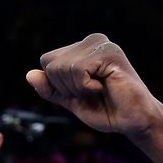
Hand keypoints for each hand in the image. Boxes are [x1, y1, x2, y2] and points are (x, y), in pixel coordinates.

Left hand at [26, 33, 162, 137]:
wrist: (133, 122)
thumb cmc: (106, 110)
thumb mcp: (71, 101)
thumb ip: (50, 89)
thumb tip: (29, 75)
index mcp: (81, 49)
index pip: (47, 62)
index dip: (58, 85)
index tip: (82, 92)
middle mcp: (91, 40)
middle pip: (51, 64)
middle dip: (66, 87)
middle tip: (92, 92)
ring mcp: (101, 44)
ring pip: (62, 67)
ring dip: (77, 89)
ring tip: (100, 90)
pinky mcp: (109, 53)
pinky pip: (76, 70)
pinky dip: (85, 87)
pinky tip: (104, 87)